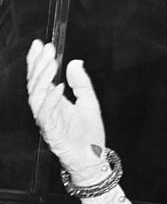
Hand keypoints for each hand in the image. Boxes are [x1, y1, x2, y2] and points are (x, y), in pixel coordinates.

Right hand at [26, 40, 108, 184]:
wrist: (93, 158)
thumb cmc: (89, 134)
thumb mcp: (89, 102)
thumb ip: (81, 83)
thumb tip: (75, 62)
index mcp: (53, 101)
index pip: (41, 77)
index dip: (38, 61)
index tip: (41, 44)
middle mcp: (46, 109)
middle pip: (35, 84)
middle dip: (39, 65)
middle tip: (46, 49)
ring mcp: (47, 121)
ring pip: (36, 96)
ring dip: (43, 78)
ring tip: (51, 63)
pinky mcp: (52, 132)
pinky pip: (46, 114)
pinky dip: (51, 99)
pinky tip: (57, 86)